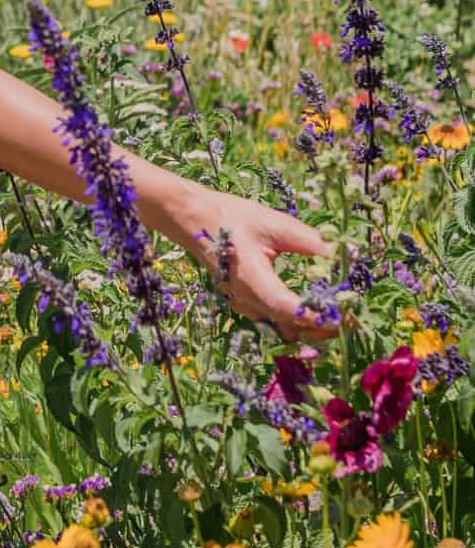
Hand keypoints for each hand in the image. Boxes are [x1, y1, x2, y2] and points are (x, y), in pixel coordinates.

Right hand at [160, 183, 336, 343]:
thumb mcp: (275, 223)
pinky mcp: (245, 304)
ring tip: (340, 315)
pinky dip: (298, 321)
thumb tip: (348, 254)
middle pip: (291, 327)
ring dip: (313, 328)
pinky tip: (316, 309)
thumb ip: (313, 243)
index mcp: (252, 279)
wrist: (192, 220)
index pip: (290, 309)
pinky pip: (276, 322)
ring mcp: (244, 306)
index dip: (321, 316)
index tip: (348, 314)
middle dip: (325, 327)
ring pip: (284, 329)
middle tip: (354, 317)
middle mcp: (247, 301)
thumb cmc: (232, 217)